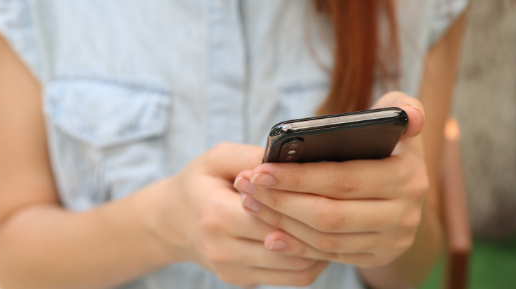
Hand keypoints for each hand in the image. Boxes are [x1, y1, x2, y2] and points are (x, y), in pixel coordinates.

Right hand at [149, 143, 329, 286]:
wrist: (172, 221)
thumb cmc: (199, 183)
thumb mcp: (216, 158)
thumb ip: (251, 156)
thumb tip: (291, 158)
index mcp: (216, 215)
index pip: (273, 216)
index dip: (304, 203)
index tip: (329, 187)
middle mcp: (223, 250)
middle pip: (290, 246)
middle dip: (320, 227)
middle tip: (343, 206)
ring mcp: (232, 271)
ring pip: (296, 270)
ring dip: (322, 249)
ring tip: (336, 224)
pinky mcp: (242, 281)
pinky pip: (290, 278)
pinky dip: (310, 261)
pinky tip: (319, 239)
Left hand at [234, 91, 427, 267]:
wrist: (405, 189)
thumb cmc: (388, 144)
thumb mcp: (398, 120)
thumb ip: (402, 105)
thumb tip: (411, 117)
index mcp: (407, 176)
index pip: (343, 180)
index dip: (298, 177)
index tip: (260, 170)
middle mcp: (404, 214)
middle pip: (330, 214)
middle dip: (282, 201)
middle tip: (247, 186)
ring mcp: (392, 241)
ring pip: (326, 238)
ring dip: (283, 223)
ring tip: (252, 203)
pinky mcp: (377, 257)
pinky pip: (330, 256)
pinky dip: (298, 246)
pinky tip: (271, 233)